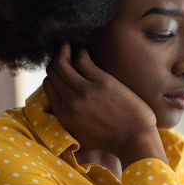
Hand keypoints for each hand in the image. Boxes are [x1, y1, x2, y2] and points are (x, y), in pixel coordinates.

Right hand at [43, 43, 165, 164]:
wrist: (135, 140)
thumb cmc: (112, 141)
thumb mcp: (80, 137)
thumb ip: (67, 122)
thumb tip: (60, 109)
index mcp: (63, 114)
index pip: (48, 84)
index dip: (53, 73)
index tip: (61, 67)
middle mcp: (70, 101)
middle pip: (53, 71)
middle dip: (57, 58)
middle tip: (64, 50)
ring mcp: (85, 91)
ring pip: (63, 62)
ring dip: (64, 49)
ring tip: (70, 43)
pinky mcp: (102, 82)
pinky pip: (82, 59)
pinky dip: (80, 50)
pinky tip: (85, 48)